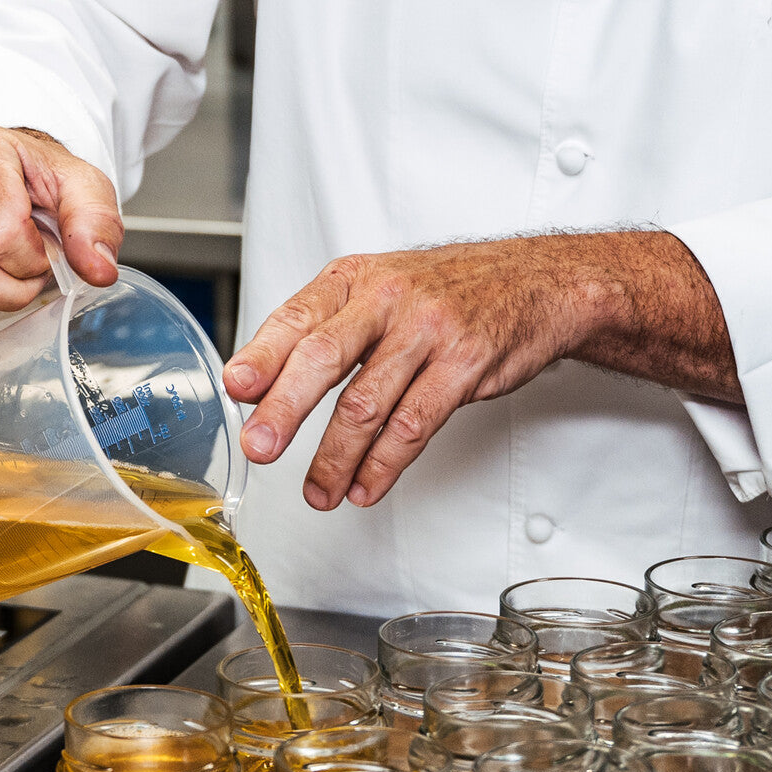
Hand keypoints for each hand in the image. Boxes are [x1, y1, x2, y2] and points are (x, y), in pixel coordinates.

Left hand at [223, 239, 583, 510]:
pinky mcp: (464, 365)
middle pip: (325, 358)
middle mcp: (387, 299)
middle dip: (286, 409)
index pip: (297, 318)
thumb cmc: (446, 291)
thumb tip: (259, 386)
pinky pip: (415, 425)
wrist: (534, 282)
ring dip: (336, 458)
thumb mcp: (378, 289)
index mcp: (355, 279)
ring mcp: (428, 332)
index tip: (237, 389)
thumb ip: (323, 331)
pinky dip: (384, 464)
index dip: (262, 355)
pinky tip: (365, 486)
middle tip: (261, 446)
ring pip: (368, 403)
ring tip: (318, 493)